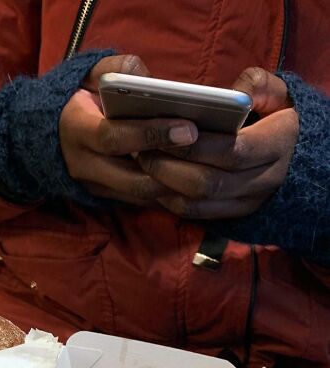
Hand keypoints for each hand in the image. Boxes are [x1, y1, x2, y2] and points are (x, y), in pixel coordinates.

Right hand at [59, 55, 197, 205]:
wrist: (49, 133)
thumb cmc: (77, 97)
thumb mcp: (90, 73)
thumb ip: (117, 69)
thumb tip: (149, 80)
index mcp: (77, 130)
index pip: (114, 138)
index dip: (152, 135)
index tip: (189, 127)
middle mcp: (84, 165)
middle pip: (132, 178)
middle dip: (173, 168)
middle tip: (207, 154)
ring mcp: (94, 186)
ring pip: (140, 195)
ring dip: (175, 185)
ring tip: (207, 168)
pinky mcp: (105, 197)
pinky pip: (140, 201)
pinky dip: (167, 192)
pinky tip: (191, 178)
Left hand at [135, 67, 298, 218]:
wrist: (294, 153)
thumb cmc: (277, 113)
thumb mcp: (276, 91)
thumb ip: (256, 85)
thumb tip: (233, 94)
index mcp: (277, 145)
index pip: (232, 151)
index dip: (196, 146)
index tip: (165, 133)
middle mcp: (265, 180)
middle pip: (208, 182)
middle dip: (170, 167)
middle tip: (141, 149)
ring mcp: (247, 202)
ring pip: (197, 203)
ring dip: (164, 185)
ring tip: (141, 163)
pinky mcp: (231, 213)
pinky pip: (194, 214)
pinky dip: (169, 200)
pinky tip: (151, 182)